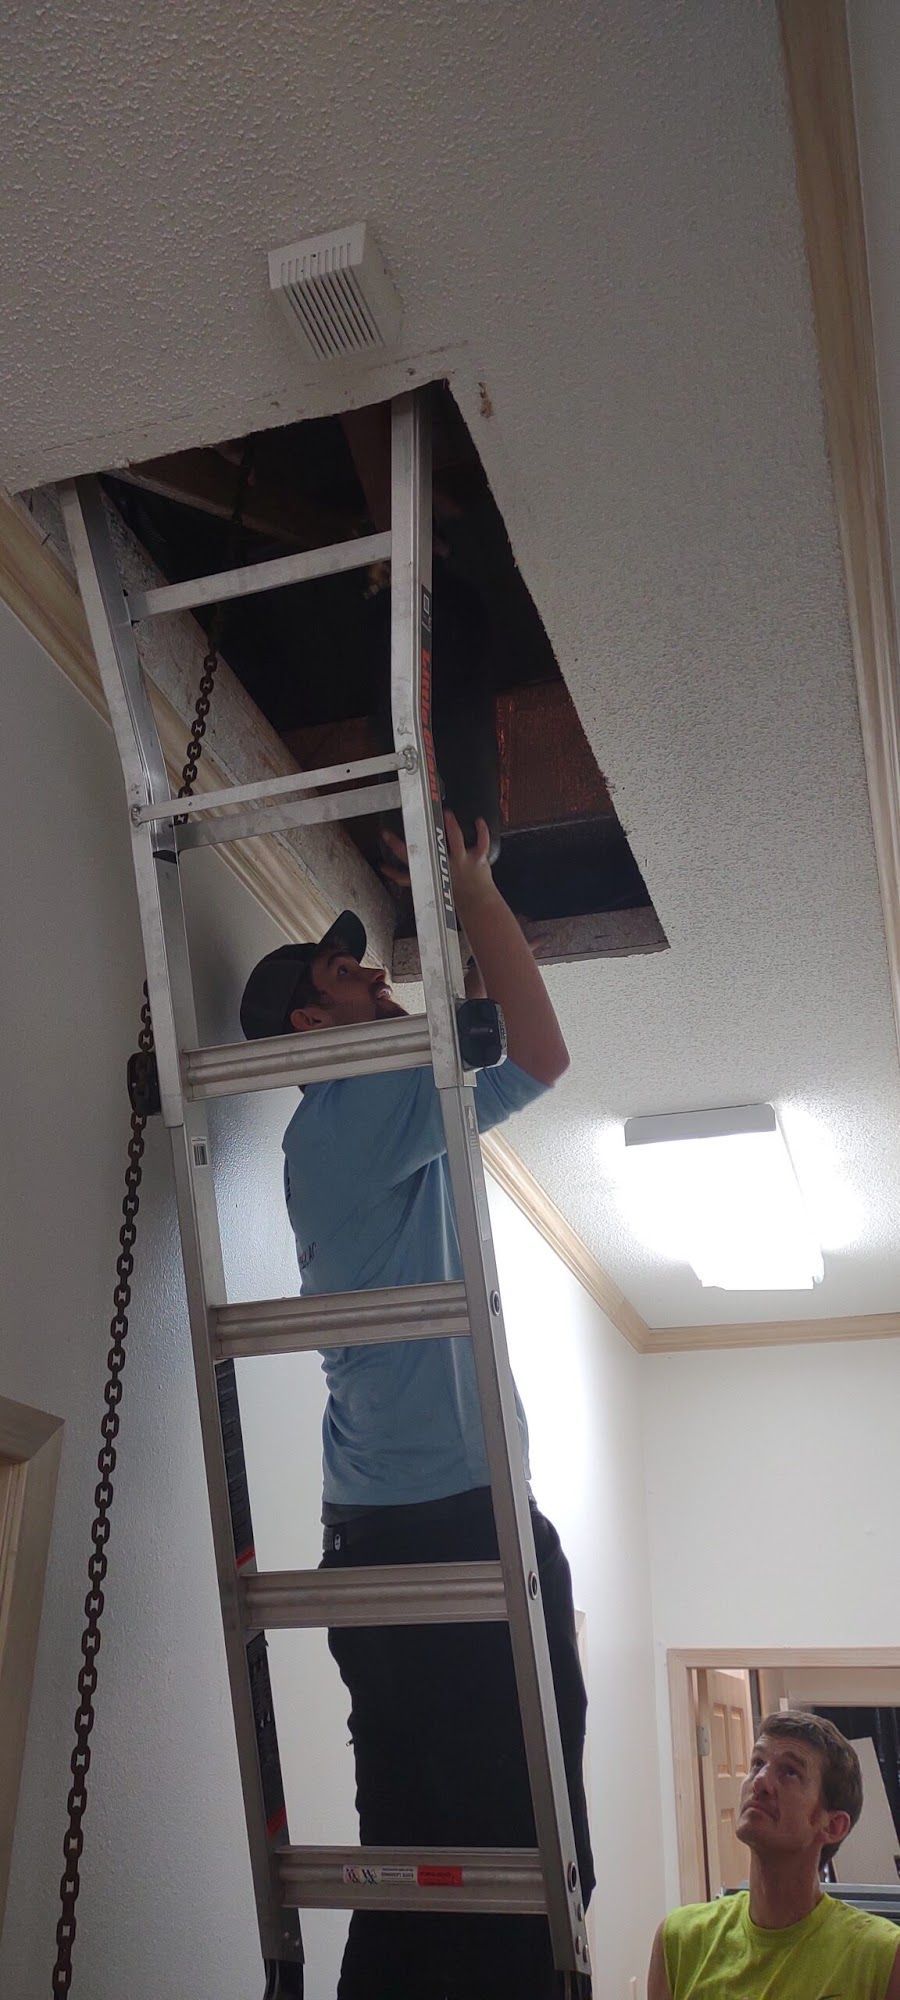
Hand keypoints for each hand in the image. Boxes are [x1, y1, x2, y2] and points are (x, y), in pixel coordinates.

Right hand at [379, 812, 494, 909]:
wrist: (477, 902)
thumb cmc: (449, 890)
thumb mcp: (425, 885)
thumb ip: (407, 876)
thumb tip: (386, 871)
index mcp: (429, 872)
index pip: (407, 863)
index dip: (395, 849)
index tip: (385, 835)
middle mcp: (443, 865)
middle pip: (429, 850)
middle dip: (424, 834)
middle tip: (410, 819)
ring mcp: (460, 862)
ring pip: (456, 840)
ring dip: (452, 826)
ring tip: (446, 813)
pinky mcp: (477, 860)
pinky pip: (482, 843)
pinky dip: (482, 831)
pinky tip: (479, 820)